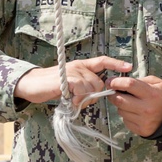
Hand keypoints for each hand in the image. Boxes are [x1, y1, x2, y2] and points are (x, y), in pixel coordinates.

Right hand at [14, 56, 131, 107]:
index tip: (129, 67)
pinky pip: (81, 90)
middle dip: (93, 95)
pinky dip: (78, 98)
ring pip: (91, 87)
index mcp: (82, 65)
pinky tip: (71, 101)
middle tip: (80, 100)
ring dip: (85, 99)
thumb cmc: (52, 86)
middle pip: (99, 82)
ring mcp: (73, 71)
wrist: (31, 84)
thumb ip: (84, 87)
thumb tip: (94, 96)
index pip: (102, 61)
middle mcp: (79, 66)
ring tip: (74, 101)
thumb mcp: (71, 85)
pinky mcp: (66, 79)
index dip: (116, 64)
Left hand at [106, 75, 161, 135]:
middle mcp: (146, 108)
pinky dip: (127, 115)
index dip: (116, 82)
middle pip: (119, 100)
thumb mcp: (159, 83)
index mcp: (151, 94)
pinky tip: (135, 113)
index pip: (129, 85)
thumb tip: (123, 82)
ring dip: (121, 105)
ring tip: (130, 103)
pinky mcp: (141, 130)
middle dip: (113, 94)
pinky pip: (125, 121)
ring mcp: (143, 121)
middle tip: (113, 91)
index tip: (110, 81)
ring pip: (120, 111)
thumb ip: (141, 81)